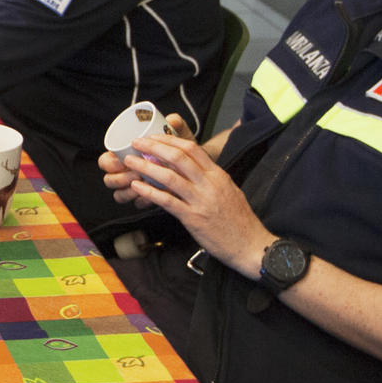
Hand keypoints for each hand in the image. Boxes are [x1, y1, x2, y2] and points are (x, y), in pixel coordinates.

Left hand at [120, 134, 271, 276]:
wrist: (250, 245)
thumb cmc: (239, 221)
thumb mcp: (229, 191)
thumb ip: (210, 179)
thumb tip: (193, 170)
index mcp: (218, 175)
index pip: (192, 148)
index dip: (170, 140)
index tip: (154, 137)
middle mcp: (209, 184)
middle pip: (178, 157)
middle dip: (154, 147)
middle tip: (136, 143)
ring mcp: (201, 201)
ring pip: (169, 177)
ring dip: (146, 167)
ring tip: (130, 162)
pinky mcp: (193, 218)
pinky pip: (167, 201)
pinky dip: (149, 192)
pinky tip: (137, 187)